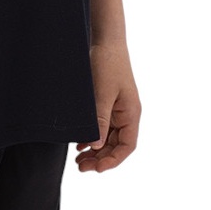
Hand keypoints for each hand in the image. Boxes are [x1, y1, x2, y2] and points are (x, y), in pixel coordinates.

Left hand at [75, 41, 140, 172]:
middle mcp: (126, 114)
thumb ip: (99, 120)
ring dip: (95, 150)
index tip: (96, 169)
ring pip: (108, 138)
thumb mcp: (101, 94)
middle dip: (101, 158)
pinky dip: (92, 137)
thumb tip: (96, 146)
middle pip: (117, 145)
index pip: (127, 146)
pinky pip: (102, 127)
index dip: (113, 160)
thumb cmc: (107, 64)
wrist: (105, 40)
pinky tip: (80, 143)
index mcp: (131, 114)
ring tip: (79, 159)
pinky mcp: (107, 103)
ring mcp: (117, 109)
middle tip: (81, 167)